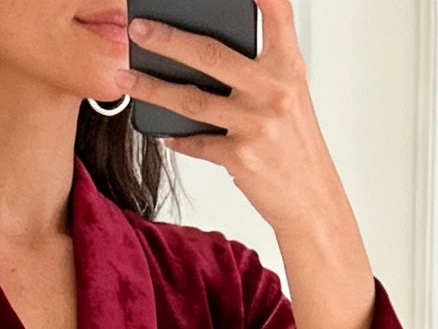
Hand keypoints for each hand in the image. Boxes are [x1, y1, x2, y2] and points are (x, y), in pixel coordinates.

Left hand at [126, 0, 336, 238]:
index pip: (277, 10)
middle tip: (137, 30)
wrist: (312, 200)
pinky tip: (163, 133)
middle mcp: (274, 89)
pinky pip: (197, 142)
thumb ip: (259, 69)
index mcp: (289, 66)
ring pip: (192, 100)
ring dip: (152, 89)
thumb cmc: (296, 145)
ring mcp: (256, 124)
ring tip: (126, 78)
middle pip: (211, 54)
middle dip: (167, 40)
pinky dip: (177, 138)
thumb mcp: (289, 96)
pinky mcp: (241, 157)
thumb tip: (204, 52)